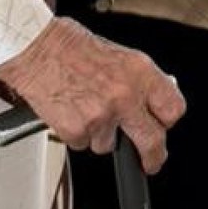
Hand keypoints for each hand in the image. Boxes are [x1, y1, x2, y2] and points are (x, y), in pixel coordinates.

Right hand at [0, 16, 185, 174]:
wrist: (34, 47)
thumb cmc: (70, 46)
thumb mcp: (118, 54)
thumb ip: (137, 81)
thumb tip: (150, 103)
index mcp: (139, 72)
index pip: (173, 108)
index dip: (167, 122)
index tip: (163, 128)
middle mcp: (124, 94)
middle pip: (153, 140)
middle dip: (153, 157)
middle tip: (150, 162)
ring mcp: (101, 115)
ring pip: (109, 145)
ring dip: (100, 134)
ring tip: (85, 106)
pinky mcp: (77, 130)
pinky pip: (83, 144)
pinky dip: (77, 134)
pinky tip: (70, 111)